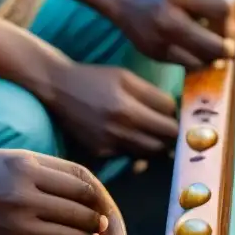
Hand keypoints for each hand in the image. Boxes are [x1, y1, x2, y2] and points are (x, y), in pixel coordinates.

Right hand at [0, 150, 108, 234]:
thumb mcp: (7, 158)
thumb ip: (46, 167)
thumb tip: (88, 184)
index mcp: (24, 167)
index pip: (80, 185)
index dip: (97, 197)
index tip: (101, 203)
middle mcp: (21, 195)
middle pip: (79, 211)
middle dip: (97, 219)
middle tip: (103, 223)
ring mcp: (14, 224)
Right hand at [49, 63, 179, 157]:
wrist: (57, 88)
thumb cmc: (95, 79)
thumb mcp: (126, 77)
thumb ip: (153, 95)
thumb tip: (177, 112)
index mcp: (128, 106)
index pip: (170, 120)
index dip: (177, 116)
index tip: (176, 114)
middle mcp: (119, 127)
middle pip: (165, 140)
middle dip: (172, 134)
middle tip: (170, 127)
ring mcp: (109, 142)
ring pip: (151, 153)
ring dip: (158, 144)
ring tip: (154, 133)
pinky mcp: (100, 152)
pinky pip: (131, 156)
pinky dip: (137, 149)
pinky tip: (132, 137)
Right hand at [115, 0, 234, 69]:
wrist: (126, 2)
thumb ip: (209, 5)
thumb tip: (232, 36)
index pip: (222, 8)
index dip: (229, 19)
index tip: (226, 24)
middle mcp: (167, 17)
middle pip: (216, 44)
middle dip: (227, 47)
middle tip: (228, 47)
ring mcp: (160, 39)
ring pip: (203, 60)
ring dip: (214, 58)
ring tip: (213, 51)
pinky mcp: (156, 55)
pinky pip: (188, 66)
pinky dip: (198, 62)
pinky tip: (198, 55)